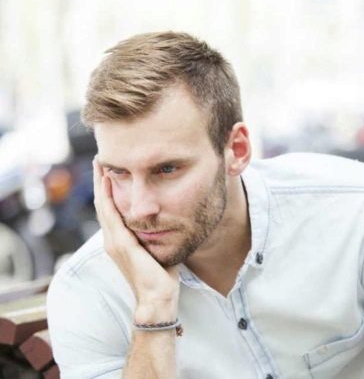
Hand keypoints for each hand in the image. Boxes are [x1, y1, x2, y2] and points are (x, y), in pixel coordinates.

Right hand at [93, 159, 179, 323]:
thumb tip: (170, 220)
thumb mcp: (158, 249)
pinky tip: (108, 182)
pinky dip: (108, 198)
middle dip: (100, 181)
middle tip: (99, 159)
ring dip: (101, 184)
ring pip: (103, 206)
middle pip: (102, 204)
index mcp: (119, 241)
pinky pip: (112, 216)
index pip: (111, 210)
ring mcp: (114, 242)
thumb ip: (157, 235)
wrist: (157, 299)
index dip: (108, 190)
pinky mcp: (122, 245)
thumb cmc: (162, 278)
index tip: (109, 171)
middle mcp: (112, 240)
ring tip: (100, 164)